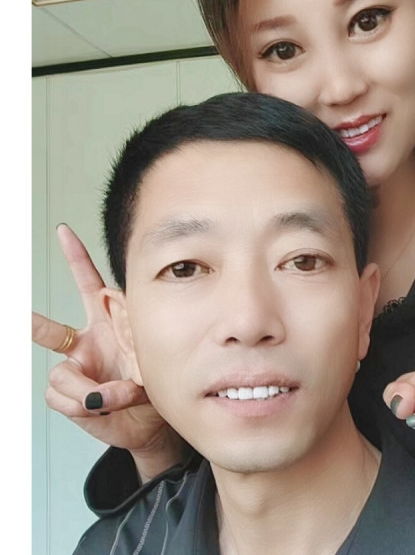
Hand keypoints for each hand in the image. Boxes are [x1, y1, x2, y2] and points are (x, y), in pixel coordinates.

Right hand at [33, 225, 183, 476]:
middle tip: (18, 317)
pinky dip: (86, 404)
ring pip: (61, 375)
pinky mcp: (68, 396)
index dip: (76, 258)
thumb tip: (110, 333)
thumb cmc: (157, 381)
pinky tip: (103, 406)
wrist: (152, 421)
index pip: (90, 284)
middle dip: (33, 324)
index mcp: (110, 321)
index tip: (64, 232)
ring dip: (90, 390)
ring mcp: (76, 369)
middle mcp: (88, 342)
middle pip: (52, 330)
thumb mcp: (152, 354)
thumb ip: (129, 344)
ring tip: (118, 395)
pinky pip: (63, 397)